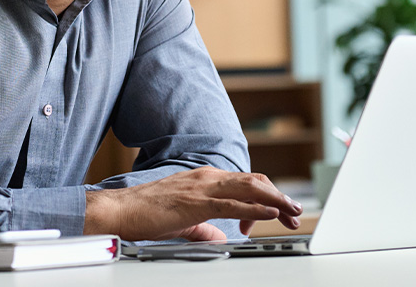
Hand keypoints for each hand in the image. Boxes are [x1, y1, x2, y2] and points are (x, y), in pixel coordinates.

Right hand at [84, 166, 302, 240]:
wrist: (120, 210)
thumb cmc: (146, 213)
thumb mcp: (183, 221)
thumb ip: (204, 227)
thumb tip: (221, 237)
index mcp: (204, 179)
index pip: (245, 183)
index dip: (266, 196)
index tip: (278, 213)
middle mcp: (207, 177)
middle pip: (254, 182)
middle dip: (278, 196)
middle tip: (295, 212)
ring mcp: (202, 187)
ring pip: (249, 188)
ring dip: (275, 200)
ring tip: (292, 210)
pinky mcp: (196, 202)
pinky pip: (233, 203)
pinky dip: (255, 208)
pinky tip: (269, 214)